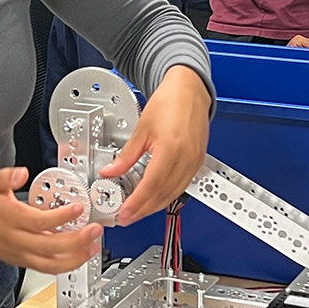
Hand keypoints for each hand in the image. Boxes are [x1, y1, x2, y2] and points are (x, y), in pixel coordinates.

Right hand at [0, 166, 102, 271]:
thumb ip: (6, 176)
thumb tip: (21, 173)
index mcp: (11, 219)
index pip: (39, 222)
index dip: (61, 217)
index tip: (78, 208)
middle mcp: (18, 240)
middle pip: (50, 246)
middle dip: (77, 240)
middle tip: (94, 229)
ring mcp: (22, 254)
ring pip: (51, 264)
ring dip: (77, 258)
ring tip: (94, 246)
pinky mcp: (26, 262)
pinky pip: (49, 269)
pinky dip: (68, 265)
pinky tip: (82, 255)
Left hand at [107, 65, 212, 223]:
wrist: (189, 90)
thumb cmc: (169, 102)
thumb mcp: (142, 129)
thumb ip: (126, 155)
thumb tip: (110, 172)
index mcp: (170, 149)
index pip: (151, 186)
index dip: (136, 204)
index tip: (124, 213)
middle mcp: (186, 158)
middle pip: (163, 194)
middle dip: (144, 209)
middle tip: (127, 217)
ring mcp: (194, 161)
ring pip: (174, 193)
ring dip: (155, 205)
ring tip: (138, 210)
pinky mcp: (198, 161)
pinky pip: (182, 185)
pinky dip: (167, 195)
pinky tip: (155, 197)